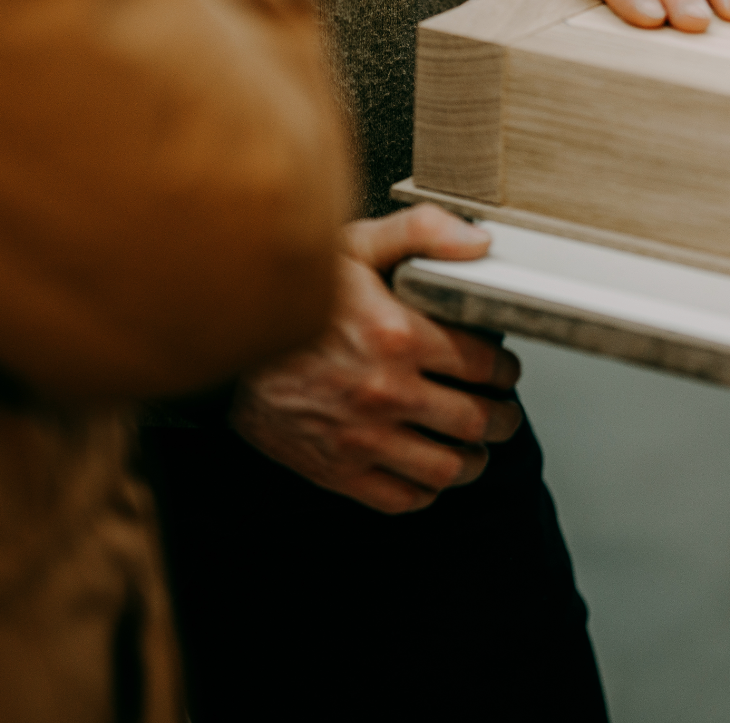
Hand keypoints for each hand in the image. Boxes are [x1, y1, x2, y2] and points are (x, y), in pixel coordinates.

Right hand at [231, 204, 523, 512]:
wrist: (223, 339)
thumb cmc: (293, 292)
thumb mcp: (356, 243)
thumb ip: (423, 231)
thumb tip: (479, 242)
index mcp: (399, 335)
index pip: (484, 364)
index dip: (505, 369)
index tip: (504, 370)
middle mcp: (385, 391)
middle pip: (476, 420)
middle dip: (501, 418)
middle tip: (503, 412)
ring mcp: (361, 436)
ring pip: (446, 468)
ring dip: (472, 460)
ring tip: (475, 446)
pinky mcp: (336, 470)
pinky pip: (401, 498)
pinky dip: (425, 491)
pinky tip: (428, 471)